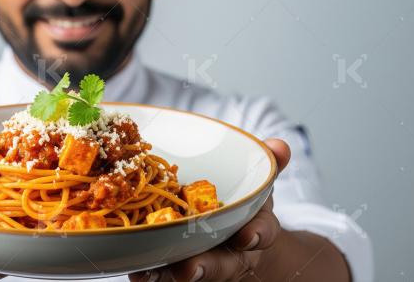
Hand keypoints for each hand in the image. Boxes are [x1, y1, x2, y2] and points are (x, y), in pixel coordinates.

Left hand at [129, 138, 290, 281]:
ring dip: (167, 274)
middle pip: (221, 265)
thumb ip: (268, 163)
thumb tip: (280, 146)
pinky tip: (133, 269)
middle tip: (188, 269)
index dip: (255, 235)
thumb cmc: (243, 200)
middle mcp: (229, 252)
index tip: (245, 236)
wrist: (231, 227)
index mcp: (254, 229)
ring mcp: (202, 260)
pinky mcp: (176, 263)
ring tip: (147, 274)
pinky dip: (148, 271)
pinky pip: (162, 271)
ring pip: (187, 271)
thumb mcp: (257, 180)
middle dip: (204, 267)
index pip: (261, 233)